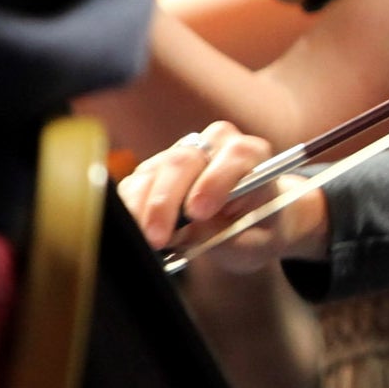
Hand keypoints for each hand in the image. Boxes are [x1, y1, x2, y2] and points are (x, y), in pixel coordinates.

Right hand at [117, 120, 327, 271]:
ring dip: (145, 208)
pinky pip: (134, 184)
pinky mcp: (152, 171)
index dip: (215, 181)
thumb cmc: (256, 230)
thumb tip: (188, 233)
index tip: (199, 212)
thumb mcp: (255, 242)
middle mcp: (214, 145)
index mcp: (250, 155)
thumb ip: (228, 236)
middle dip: (168, 201)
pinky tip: (136, 229)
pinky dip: (132, 208)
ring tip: (146, 239)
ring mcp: (180, 155)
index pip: (235, 156)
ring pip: (154, 172)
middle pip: (183, 161)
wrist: (247, 225)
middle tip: (160, 236)